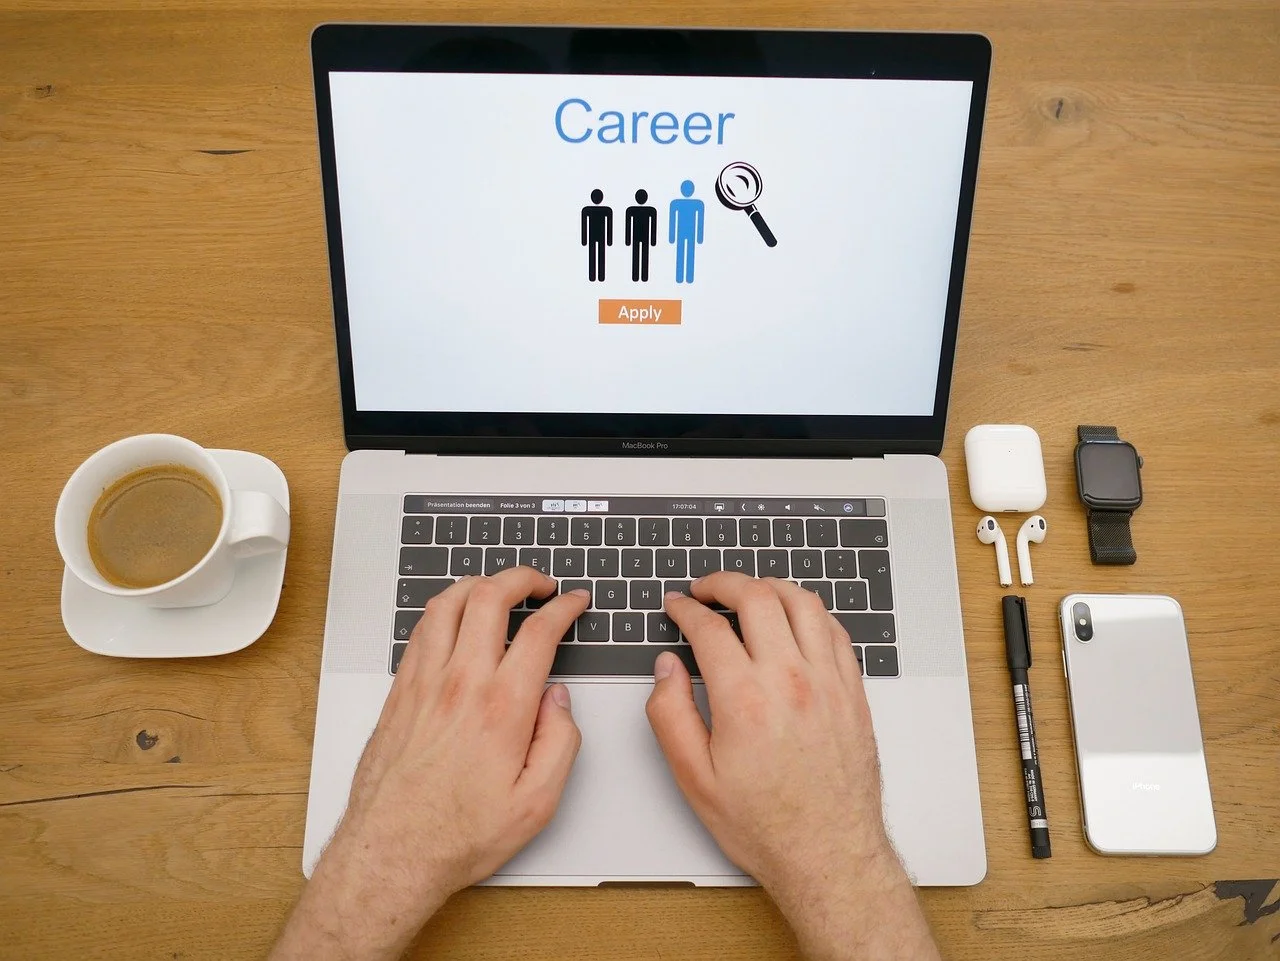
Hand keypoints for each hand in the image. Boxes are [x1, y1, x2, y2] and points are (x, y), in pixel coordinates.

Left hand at [271, 568, 588, 960]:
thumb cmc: (458, 834)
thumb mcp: (537, 803)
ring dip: (479, 583)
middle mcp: (460, 683)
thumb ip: (560, 741)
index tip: (573, 602)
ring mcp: (424, 682)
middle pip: (490, 596)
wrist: (391, 853)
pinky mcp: (399, 691)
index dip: (563, 606)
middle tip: (540, 584)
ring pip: (448, 602)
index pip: (539, 631)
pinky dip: (444, 609)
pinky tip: (456, 618)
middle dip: (521, 577)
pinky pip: (420, 629)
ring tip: (499, 588)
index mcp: (502, 707)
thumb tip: (559, 701)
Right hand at [647, 574, 939, 960]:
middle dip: (724, 582)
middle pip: (758, 598)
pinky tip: (794, 617)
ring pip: (803, 603)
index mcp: (745, 699)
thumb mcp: (695, 779)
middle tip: (706, 589)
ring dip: (770, 586)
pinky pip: (835, 630)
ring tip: (749, 591)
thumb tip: (667, 668)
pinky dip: (810, 611)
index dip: (686, 609)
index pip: (710, 627)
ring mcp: (828, 682)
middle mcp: (791, 680)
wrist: (827, 854)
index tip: (677, 606)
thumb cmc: (764, 824)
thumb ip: (671, 714)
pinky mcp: (852, 692)